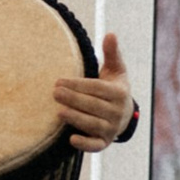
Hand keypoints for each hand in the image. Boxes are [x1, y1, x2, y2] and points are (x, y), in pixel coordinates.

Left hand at [57, 32, 135, 153]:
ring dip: (76, 118)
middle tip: (54, 92)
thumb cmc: (113, 88)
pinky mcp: (105, 142)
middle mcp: (117, 112)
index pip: (97, 88)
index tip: (60, 81)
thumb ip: (111, 53)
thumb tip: (110, 33)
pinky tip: (71, 139)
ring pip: (93, 124)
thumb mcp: (116, 70)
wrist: (125, 114)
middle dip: (73, 99)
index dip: (78, 85)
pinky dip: (85, 144)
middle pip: (93, 106)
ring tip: (58, 111)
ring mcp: (111, 129)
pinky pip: (96, 145)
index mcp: (119, 93)